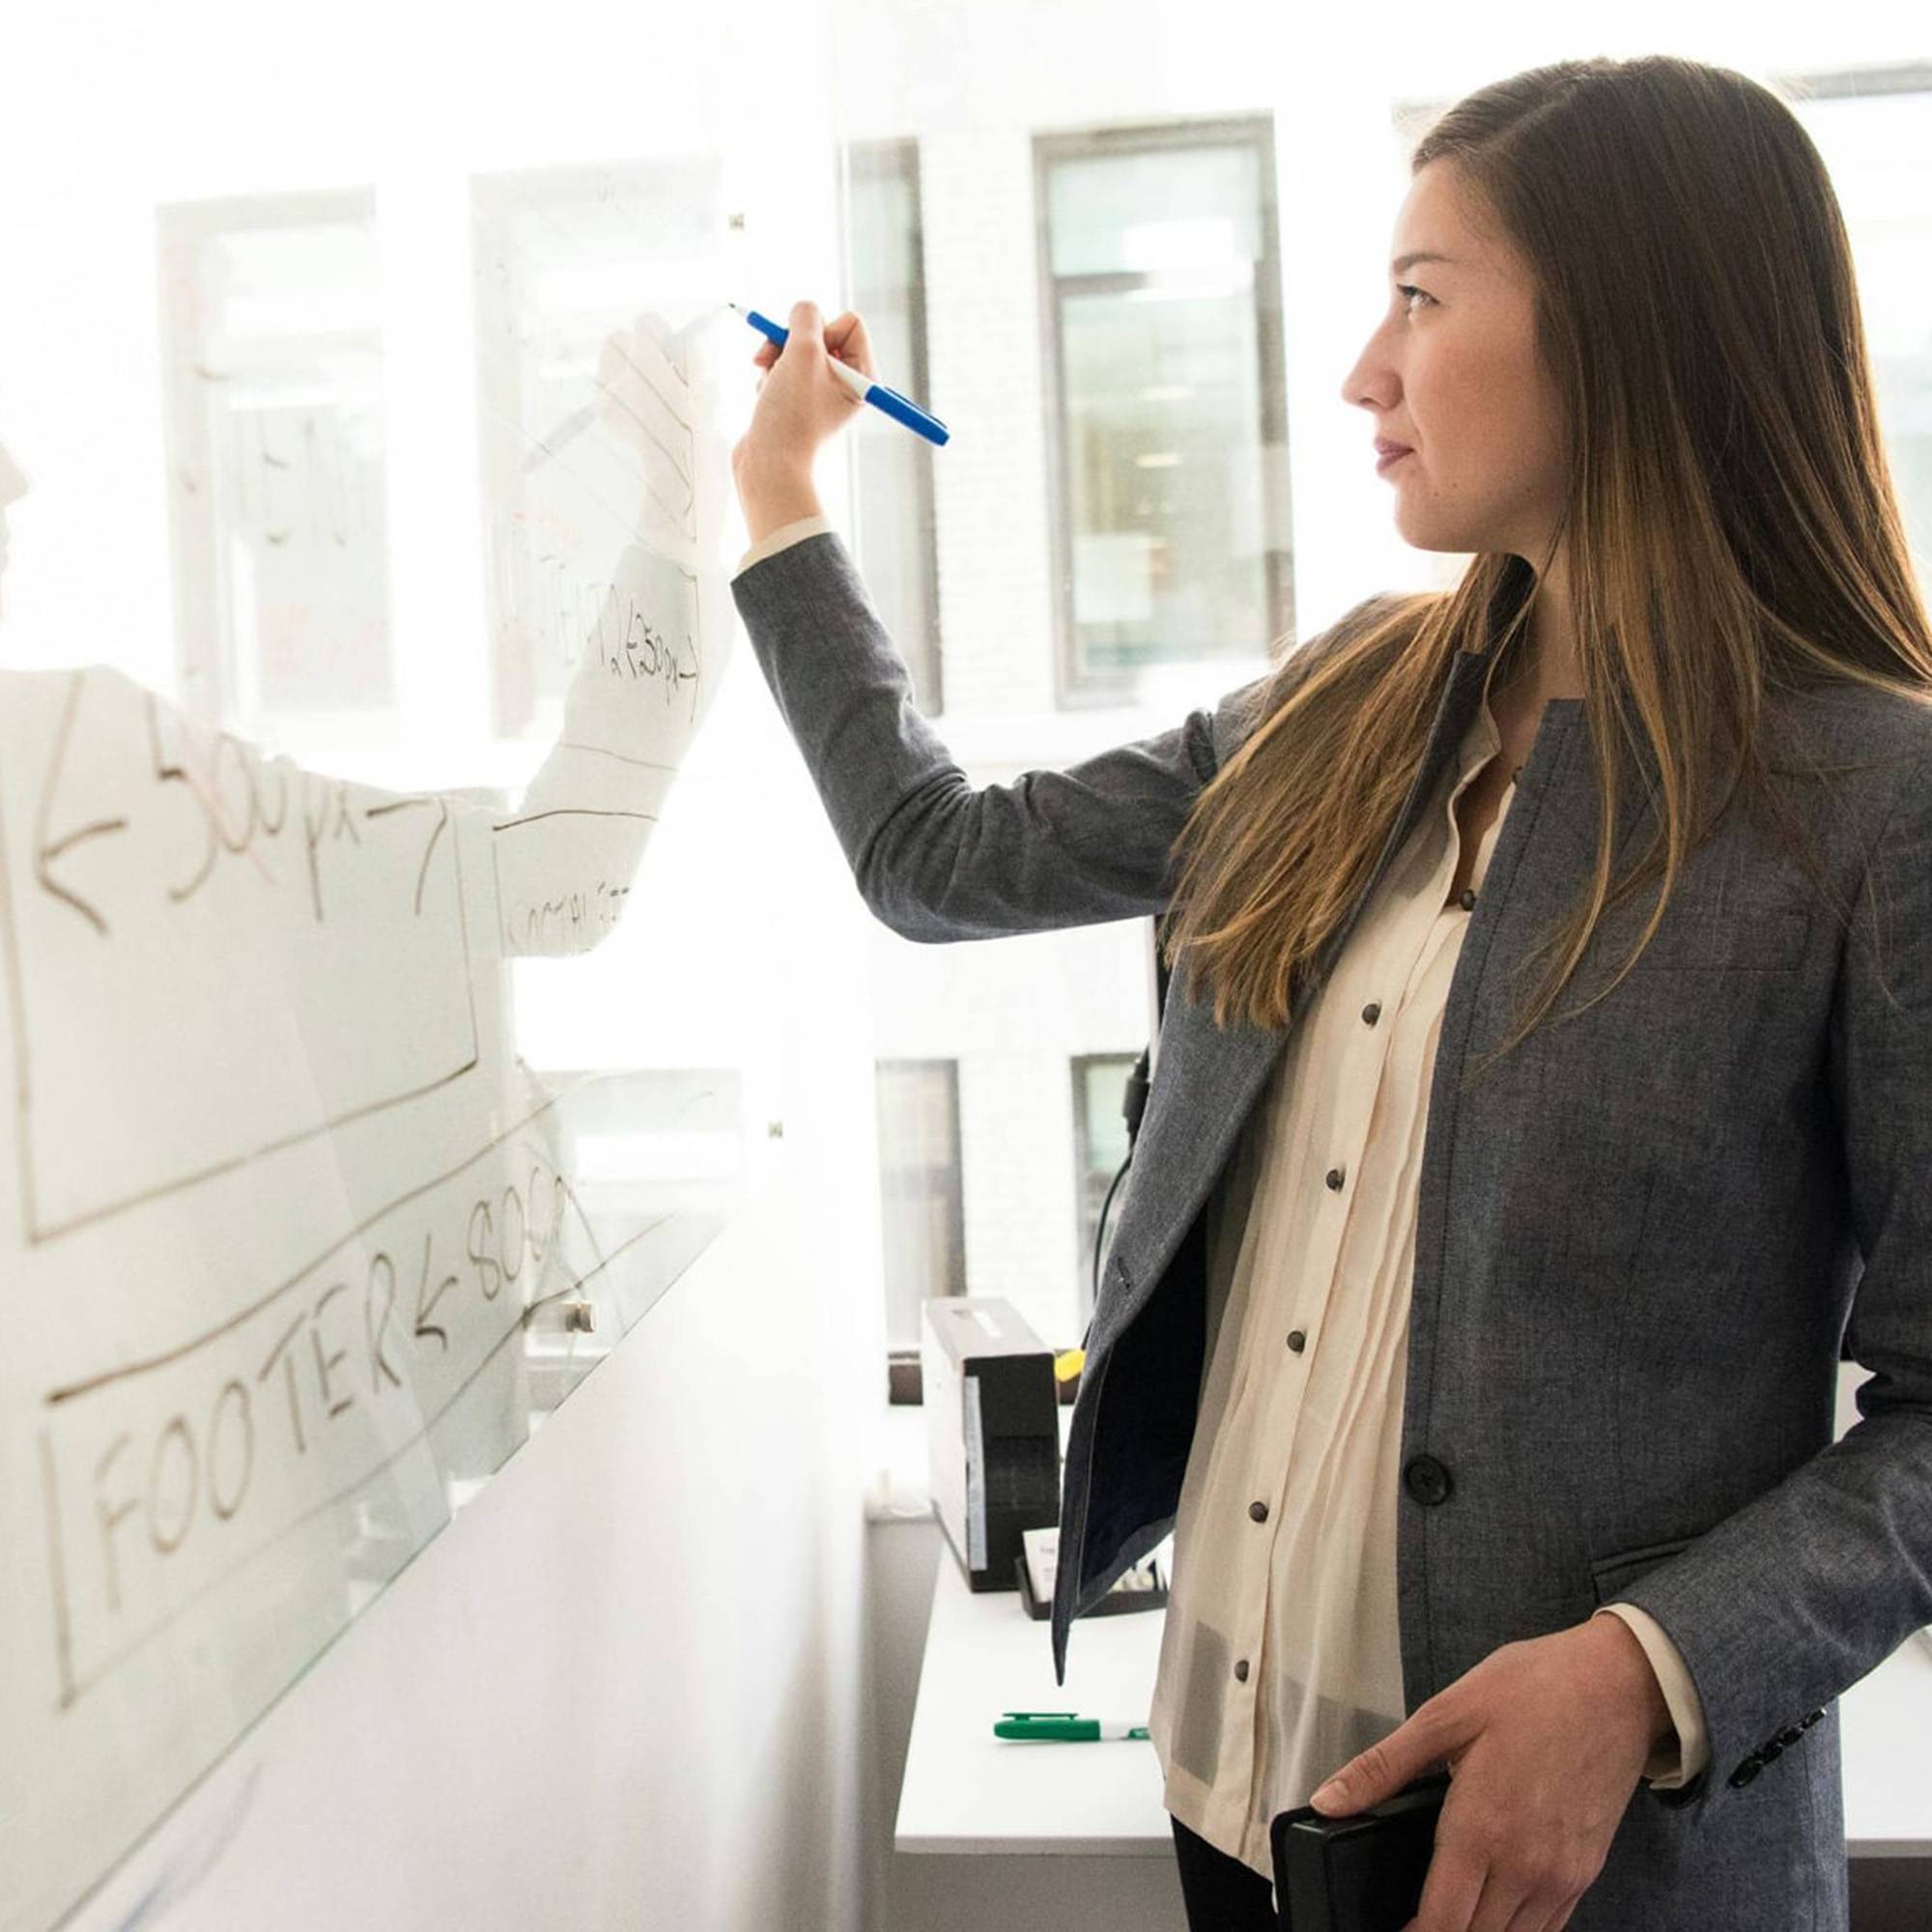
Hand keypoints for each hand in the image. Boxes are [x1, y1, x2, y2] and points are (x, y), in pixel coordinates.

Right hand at [730, 301, 874, 541]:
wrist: (768, 466)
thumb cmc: (791, 415)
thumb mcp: (802, 353)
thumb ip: (805, 318)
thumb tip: (803, 310)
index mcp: (865, 376)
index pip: (850, 322)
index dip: (823, 330)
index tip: (809, 355)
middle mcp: (848, 385)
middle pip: (819, 333)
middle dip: (791, 343)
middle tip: (771, 359)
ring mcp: (821, 394)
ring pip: (795, 350)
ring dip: (776, 360)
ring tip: (768, 384)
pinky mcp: (797, 402)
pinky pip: (783, 369)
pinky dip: (770, 377)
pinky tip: (764, 396)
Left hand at [1306, 1615, 1670, 1930]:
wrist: (1617, 1685)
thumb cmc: (1531, 1690)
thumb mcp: (1445, 1715)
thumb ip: (1382, 1767)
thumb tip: (1327, 1800)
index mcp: (1482, 1829)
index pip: (1441, 1923)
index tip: (1393, 1927)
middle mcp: (1525, 1867)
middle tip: (1412, 1916)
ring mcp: (1561, 1876)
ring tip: (1447, 1911)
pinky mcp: (1585, 1872)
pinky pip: (1549, 1928)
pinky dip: (1517, 1930)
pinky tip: (1493, 1909)